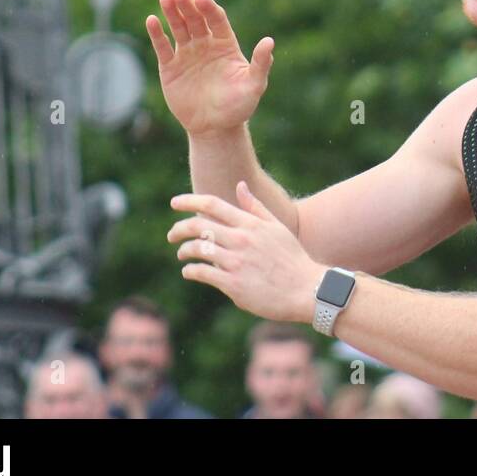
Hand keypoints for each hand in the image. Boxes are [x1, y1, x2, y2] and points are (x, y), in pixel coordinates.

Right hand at [146, 0, 273, 136]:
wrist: (215, 127)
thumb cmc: (239, 106)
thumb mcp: (254, 85)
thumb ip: (260, 63)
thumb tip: (270, 41)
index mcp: (225, 45)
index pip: (216, 20)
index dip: (209, 9)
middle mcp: (206, 45)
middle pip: (195, 19)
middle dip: (187, 5)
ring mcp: (187, 54)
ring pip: (178, 28)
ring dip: (171, 13)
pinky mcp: (170, 67)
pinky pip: (163, 47)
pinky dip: (157, 34)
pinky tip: (152, 20)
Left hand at [168, 181, 323, 322]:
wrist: (305, 289)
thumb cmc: (292, 258)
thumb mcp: (277, 228)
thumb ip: (255, 207)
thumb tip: (240, 186)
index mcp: (251, 224)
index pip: (212, 204)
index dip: (188, 201)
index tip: (174, 203)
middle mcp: (241, 239)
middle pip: (198, 226)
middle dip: (178, 228)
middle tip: (172, 235)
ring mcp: (236, 261)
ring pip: (197, 249)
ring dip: (183, 251)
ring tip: (183, 254)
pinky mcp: (232, 284)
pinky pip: (201, 272)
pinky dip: (190, 270)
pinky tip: (190, 271)